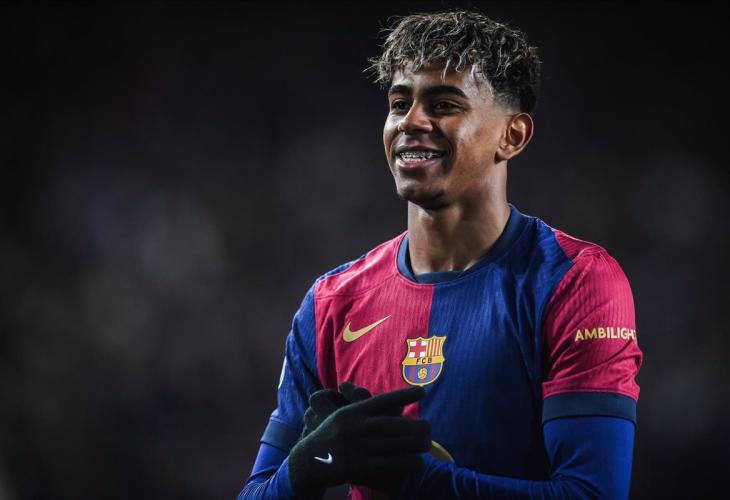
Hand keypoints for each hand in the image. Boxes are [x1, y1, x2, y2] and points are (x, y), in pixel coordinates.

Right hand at [288, 386, 430, 494]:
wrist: (306, 462)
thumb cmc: (330, 437)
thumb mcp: (342, 417)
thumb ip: (364, 410)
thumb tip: (395, 405)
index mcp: (352, 413)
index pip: (380, 401)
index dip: (402, 395)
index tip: (422, 392)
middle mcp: (353, 428)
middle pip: (389, 426)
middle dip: (412, 426)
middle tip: (430, 427)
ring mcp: (354, 448)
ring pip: (389, 445)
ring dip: (412, 445)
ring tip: (428, 444)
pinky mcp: (355, 466)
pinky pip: (385, 465)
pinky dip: (404, 463)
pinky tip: (418, 463)